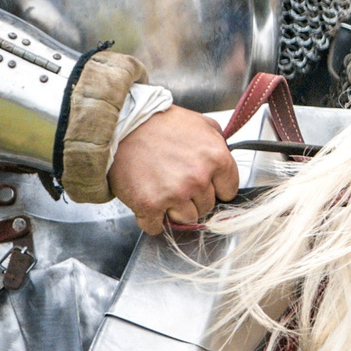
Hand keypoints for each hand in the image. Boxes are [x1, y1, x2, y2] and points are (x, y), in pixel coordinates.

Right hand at [107, 105, 239, 233]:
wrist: (122, 126)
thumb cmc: (159, 123)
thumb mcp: (200, 123)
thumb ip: (218, 142)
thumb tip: (225, 153)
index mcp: (216, 158)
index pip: (228, 191)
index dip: (216, 188)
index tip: (206, 185)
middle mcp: (198, 178)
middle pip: (207, 207)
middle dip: (194, 198)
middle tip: (178, 183)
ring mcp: (175, 194)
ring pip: (187, 220)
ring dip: (175, 210)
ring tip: (163, 191)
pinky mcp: (150, 205)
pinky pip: (157, 227)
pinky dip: (152, 220)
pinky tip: (149, 203)